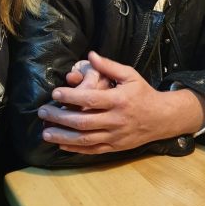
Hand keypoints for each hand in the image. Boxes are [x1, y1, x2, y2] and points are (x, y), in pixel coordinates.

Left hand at [39, 51, 204, 154]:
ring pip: (85, 139)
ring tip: (45, 133)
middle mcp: (116, 120)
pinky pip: (92, 150)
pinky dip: (75, 149)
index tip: (55, 93)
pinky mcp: (114, 147)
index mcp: (119, 100)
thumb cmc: (142, 93)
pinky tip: (60, 144)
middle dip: (60, 118)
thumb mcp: (130, 75)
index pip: (91, 99)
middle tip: (42, 112)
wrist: (162, 118)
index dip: (71, 97)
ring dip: (63, 137)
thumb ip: (109, 66)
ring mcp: (115, 136)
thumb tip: (90, 55)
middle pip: (84, 122)